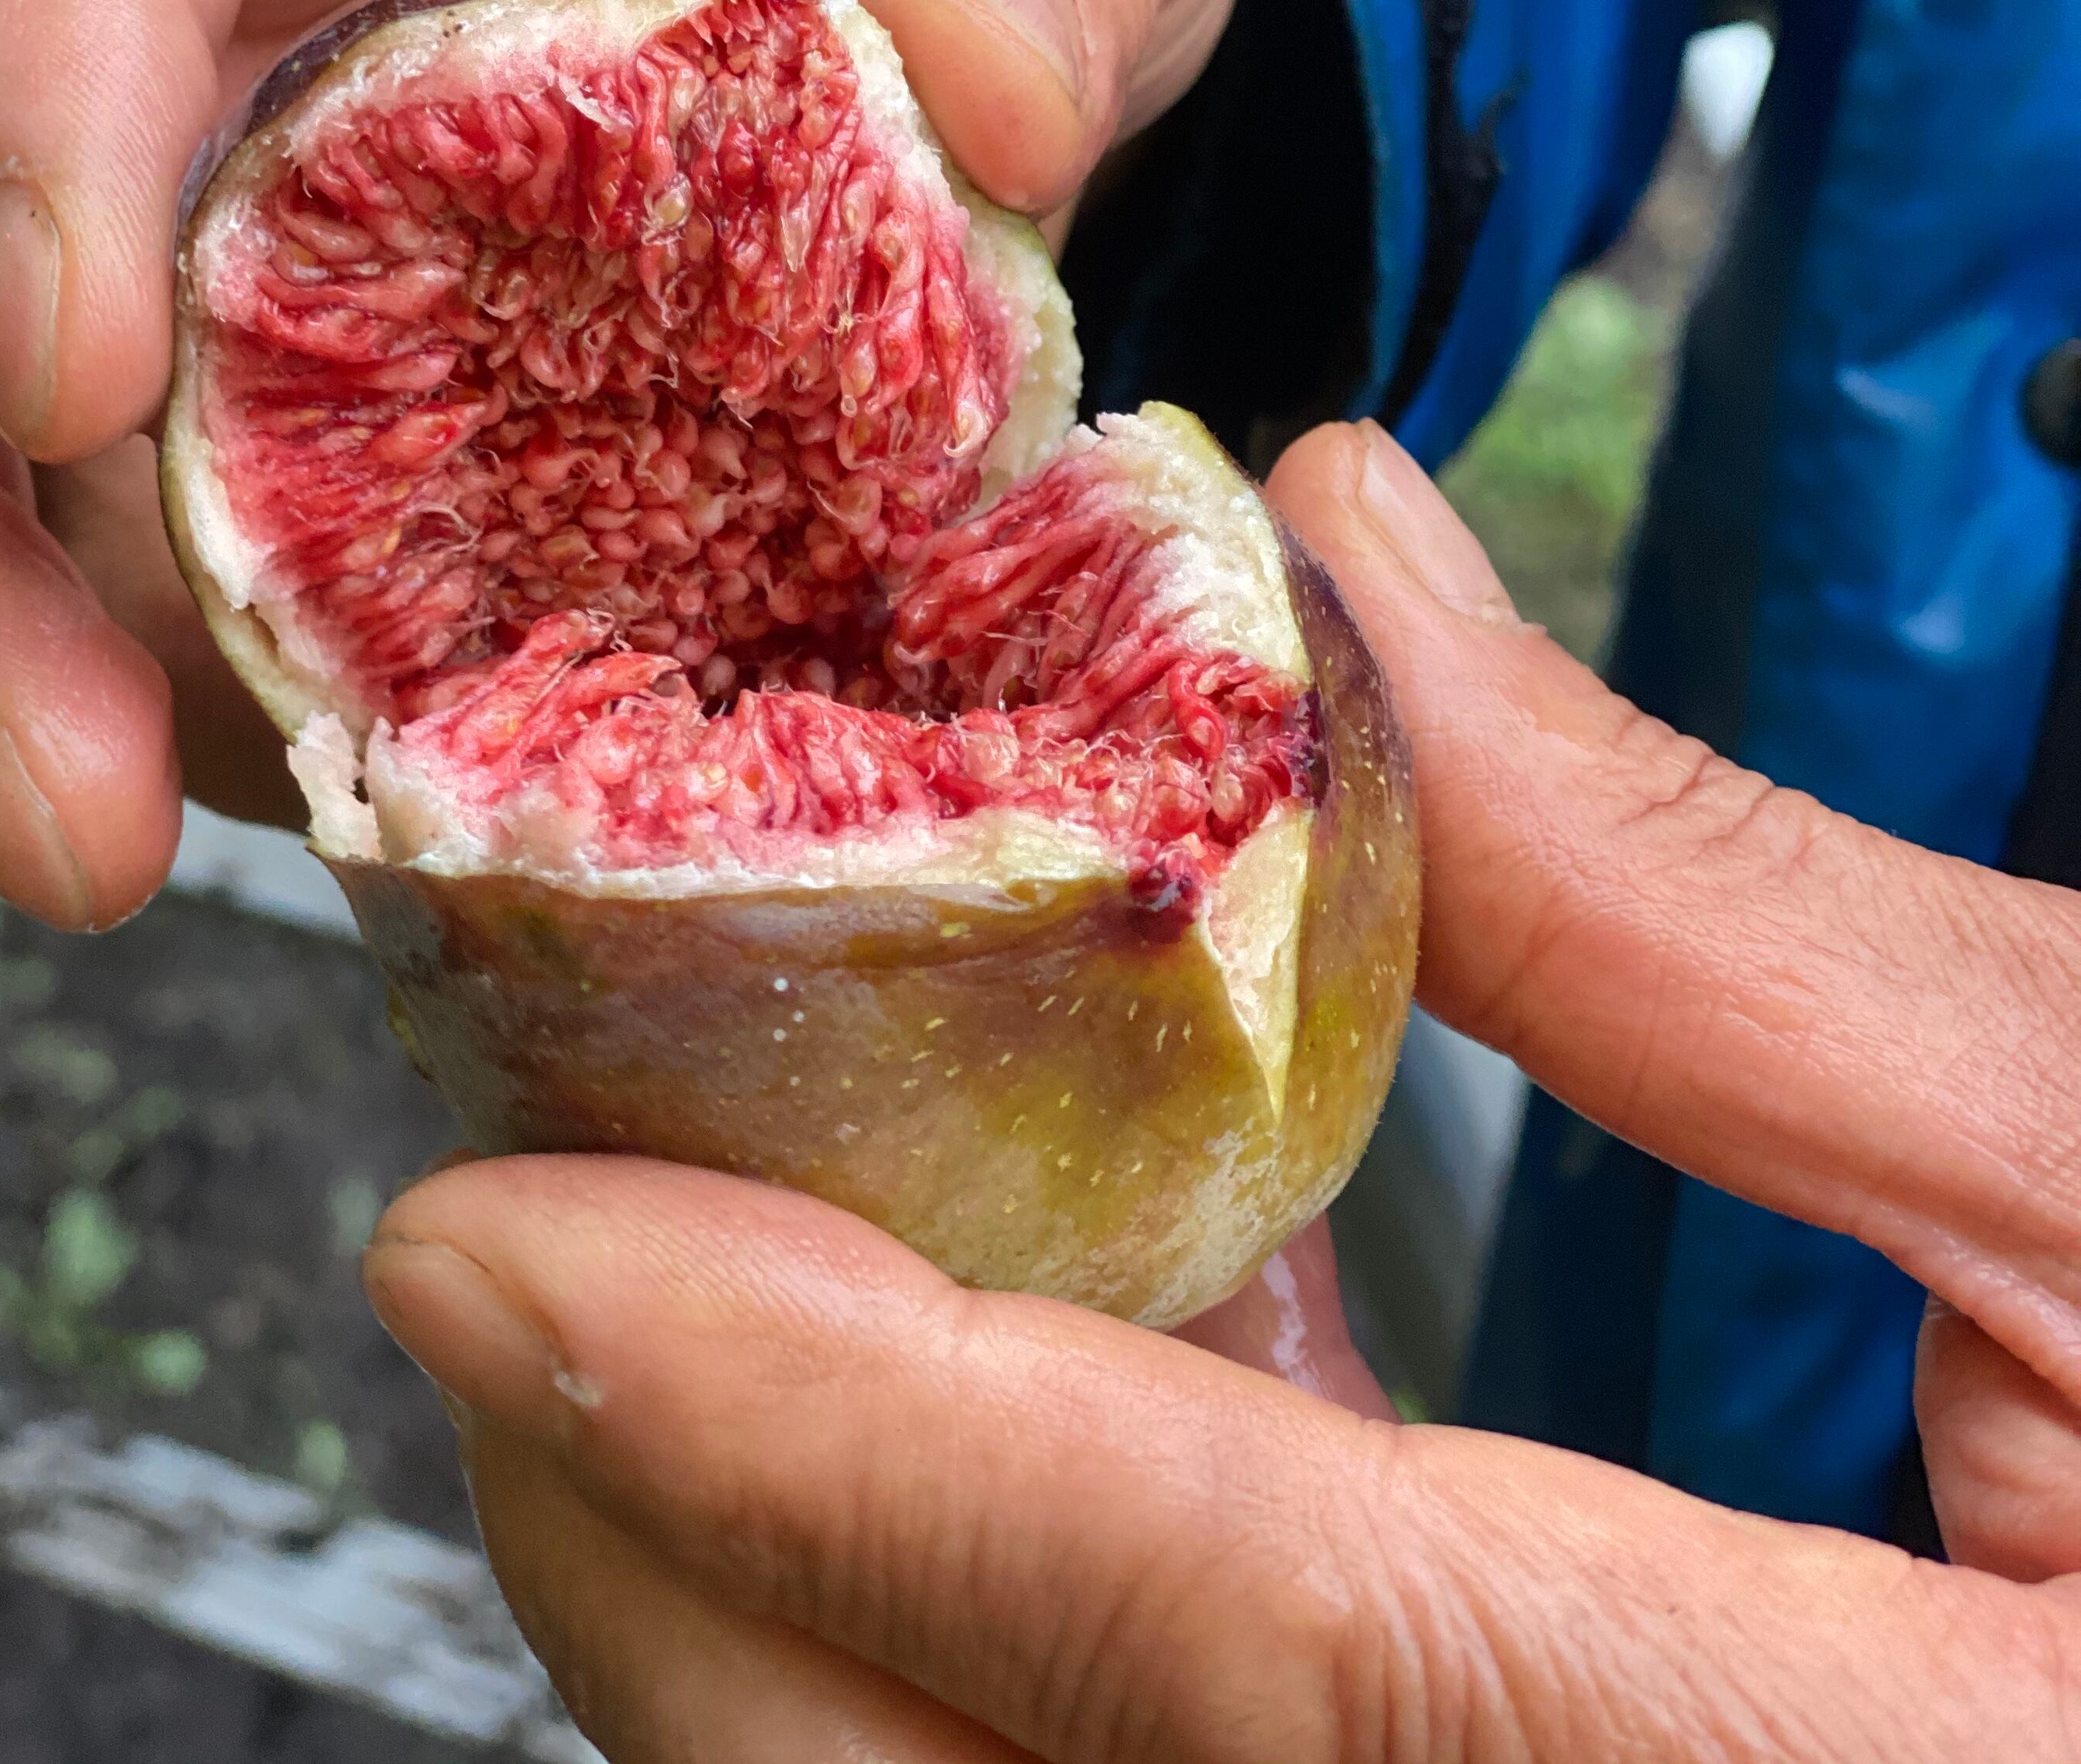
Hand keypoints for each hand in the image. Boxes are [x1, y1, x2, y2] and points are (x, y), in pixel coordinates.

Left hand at [365, 424, 2080, 1759]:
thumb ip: (1713, 904)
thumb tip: (1346, 572)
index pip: (1230, 1644)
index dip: (823, 1428)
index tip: (504, 1241)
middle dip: (692, 1553)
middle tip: (545, 1248)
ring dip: (800, 1597)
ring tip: (704, 1288)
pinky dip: (1005, 1638)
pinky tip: (1015, 1409)